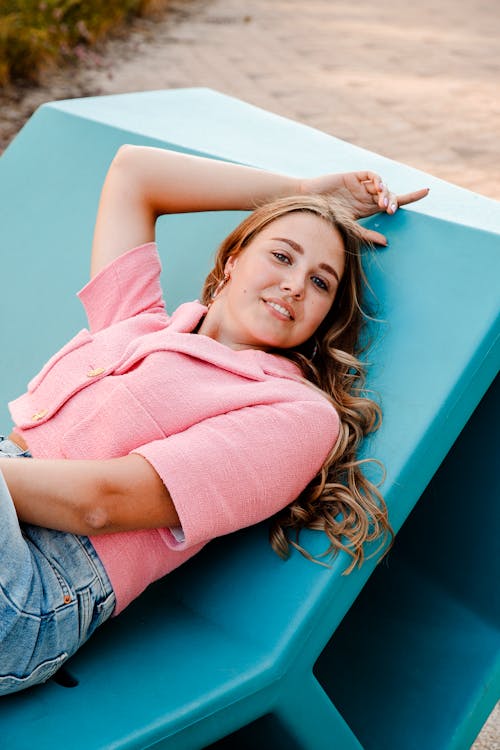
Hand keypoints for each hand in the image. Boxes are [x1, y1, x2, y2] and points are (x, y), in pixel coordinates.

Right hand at [301, 171, 428, 244]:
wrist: (309, 206)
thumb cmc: (326, 220)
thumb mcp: (350, 230)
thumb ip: (368, 235)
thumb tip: (387, 242)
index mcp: (368, 208)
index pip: (394, 201)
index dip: (410, 196)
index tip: (426, 191)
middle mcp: (367, 196)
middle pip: (390, 194)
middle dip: (396, 201)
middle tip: (391, 210)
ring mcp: (361, 186)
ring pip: (382, 186)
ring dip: (386, 194)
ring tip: (383, 205)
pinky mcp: (354, 177)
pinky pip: (372, 176)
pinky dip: (378, 181)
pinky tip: (378, 188)